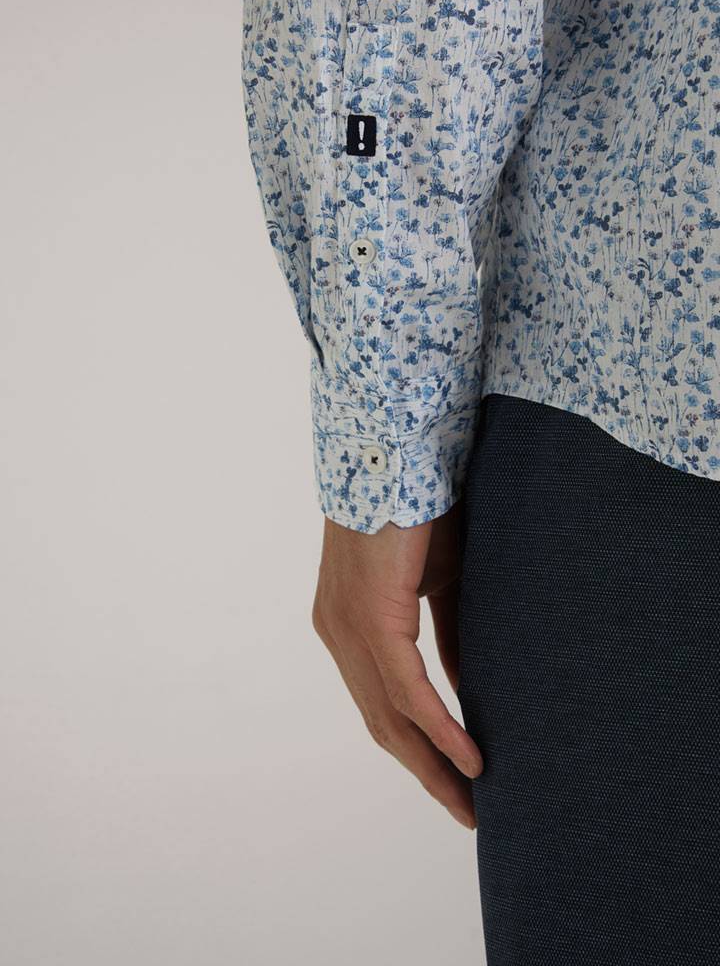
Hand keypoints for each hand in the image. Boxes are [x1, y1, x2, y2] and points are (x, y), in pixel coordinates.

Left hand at [312, 505, 481, 828]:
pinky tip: (472, 762)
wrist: (399, 456)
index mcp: (349, 625)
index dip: (416, 747)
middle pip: (383, 725)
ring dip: (435, 766)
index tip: (453, 781)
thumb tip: (463, 688)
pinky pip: (408, 691)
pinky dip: (441, 730)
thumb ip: (447, 637)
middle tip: (468, 813)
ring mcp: (350, 630)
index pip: (381, 702)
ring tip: (473, 803)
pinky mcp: (373, 620)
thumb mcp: (440, 585)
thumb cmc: (420, 512)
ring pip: (393, 718)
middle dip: (426, 772)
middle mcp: (339, 634)